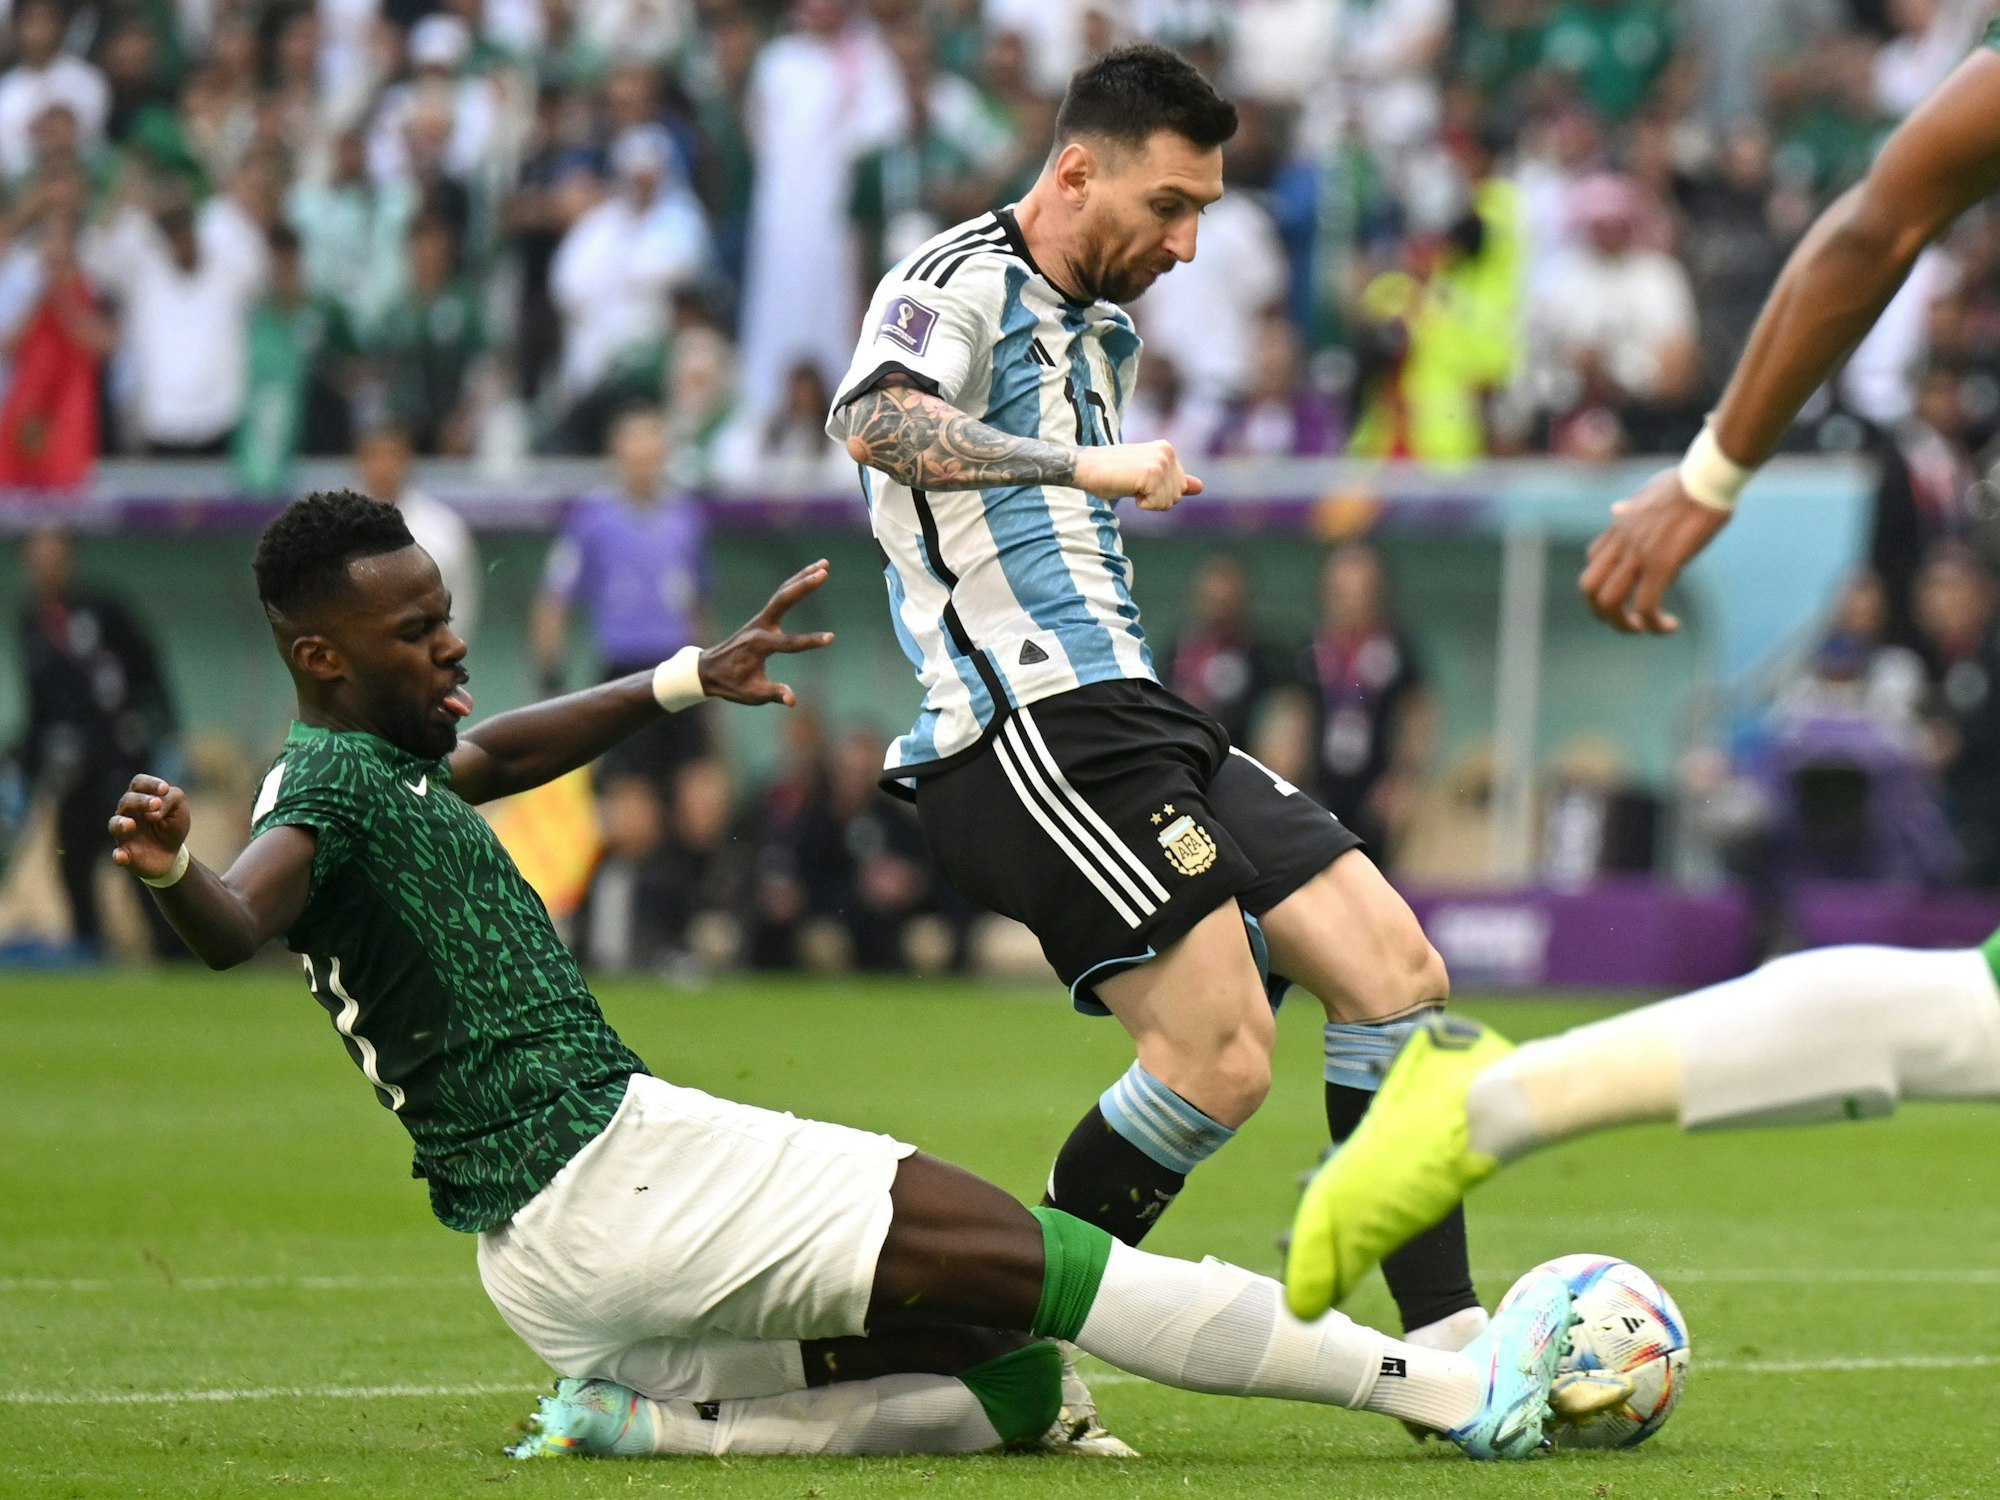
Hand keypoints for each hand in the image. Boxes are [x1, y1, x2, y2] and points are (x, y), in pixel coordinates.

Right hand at [108, 774, 190, 880]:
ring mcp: (124, 834)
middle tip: (156, 804)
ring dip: (122, 823)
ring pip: (115, 824)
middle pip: (127, 800)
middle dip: (141, 801)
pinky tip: (123, 855)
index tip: (164, 789)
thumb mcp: (179, 809)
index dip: (150, 783)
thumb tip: (155, 809)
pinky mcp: (125, 854)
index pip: (139, 783)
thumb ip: (171, 799)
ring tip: (131, 824)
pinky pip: (117, 854)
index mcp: (141, 798)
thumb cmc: (172, 825)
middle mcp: (128, 813)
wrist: (172, 854)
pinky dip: (119, 855)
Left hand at [698, 559, 835, 706]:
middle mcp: (760, 627)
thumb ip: (774, 694)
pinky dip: (795, 584)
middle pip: (784, 600)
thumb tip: (792, 700)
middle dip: (804, 586)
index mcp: (759, 646)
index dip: (810, 641)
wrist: (707, 670)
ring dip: (803, 577)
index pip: (790, 642)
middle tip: (825, 572)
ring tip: (825, 563)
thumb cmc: (731, 684)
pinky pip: (781, 597)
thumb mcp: (752, 694)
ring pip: (783, 593)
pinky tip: (809, 575)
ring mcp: (760, 620)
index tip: (831, 638)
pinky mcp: (762, 618)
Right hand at [1072, 440, 1204, 511]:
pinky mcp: (1153, 474)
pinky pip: (1157, 505)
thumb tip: (1200, 487)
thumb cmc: (1111, 474)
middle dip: (1155, 498)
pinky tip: (1128, 488)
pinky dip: (1142, 504)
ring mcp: (1161, 462)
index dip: (1158, 492)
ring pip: (1168, 502)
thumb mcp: (1147, 476)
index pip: (1179, 487)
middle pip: (1176, 496)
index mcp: (1167, 449)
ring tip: (1129, 484)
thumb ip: (1174, 481)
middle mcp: (1167, 452)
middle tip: (1132, 483)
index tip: (1138, 480)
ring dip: (1148, 501)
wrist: (1085, 468)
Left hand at [1578, 468, 1730, 633]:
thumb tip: (1616, 510)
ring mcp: (1639, 554)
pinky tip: (1670, 626)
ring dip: (1624, 624)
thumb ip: (1630, 507)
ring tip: (1645, 629)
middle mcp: (1622, 542)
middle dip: (1601, 612)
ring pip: (1610, 602)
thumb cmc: (1687, 481)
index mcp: (1620, 526)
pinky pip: (1646, 606)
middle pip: (1589, 587)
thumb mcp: (1648, 492)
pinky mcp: (1663, 563)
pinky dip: (1654, 624)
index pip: (1592, 559)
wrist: (1708, 476)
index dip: (1603, 582)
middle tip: (1625, 622)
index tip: (1626, 591)